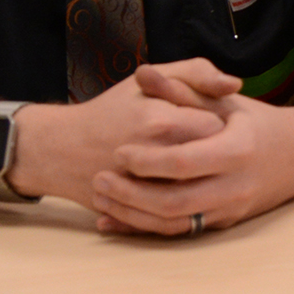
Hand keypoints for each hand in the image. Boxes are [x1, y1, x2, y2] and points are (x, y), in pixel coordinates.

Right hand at [9, 72, 224, 211]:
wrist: (59, 149)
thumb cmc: (112, 108)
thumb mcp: (152, 77)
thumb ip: (196, 73)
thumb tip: (234, 85)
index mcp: (164, 122)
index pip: (218, 129)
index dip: (223, 126)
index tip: (216, 122)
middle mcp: (156, 157)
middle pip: (211, 163)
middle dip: (214, 156)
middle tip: (209, 147)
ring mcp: (145, 190)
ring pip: (198, 197)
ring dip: (205, 184)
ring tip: (199, 168)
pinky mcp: (137, 213)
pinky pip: (176, 221)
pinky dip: (186, 210)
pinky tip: (186, 191)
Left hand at [92, 65, 293, 234]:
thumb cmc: (258, 122)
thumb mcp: (224, 100)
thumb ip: (182, 88)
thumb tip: (142, 73)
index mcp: (237, 149)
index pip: (184, 163)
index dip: (147, 161)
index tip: (119, 152)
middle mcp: (236, 185)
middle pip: (174, 202)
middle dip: (131, 195)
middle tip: (100, 180)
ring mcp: (231, 209)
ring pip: (175, 224)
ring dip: (134, 216)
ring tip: (102, 200)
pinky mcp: (225, 223)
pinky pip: (181, 232)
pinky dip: (147, 229)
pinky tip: (119, 221)